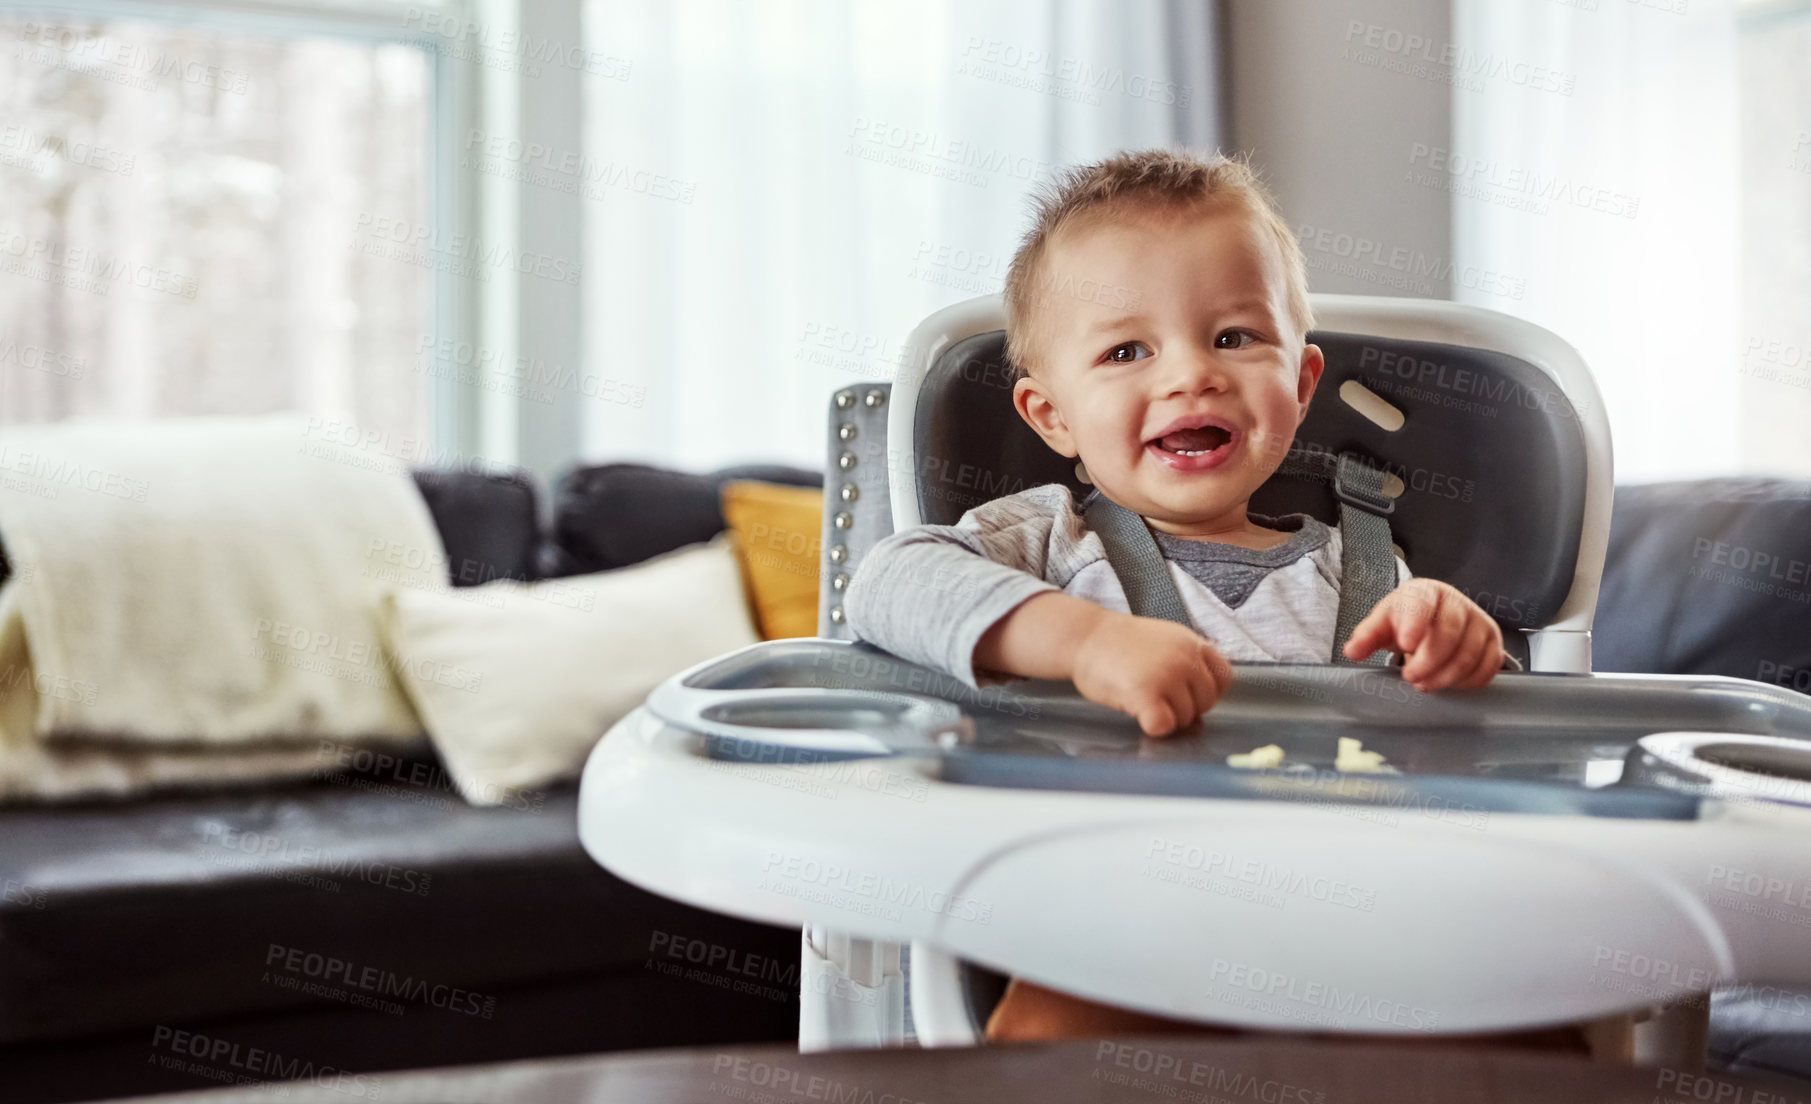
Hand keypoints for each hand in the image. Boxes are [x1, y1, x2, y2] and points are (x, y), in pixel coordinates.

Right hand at [1071, 612, 1234, 736]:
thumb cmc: (1118, 643)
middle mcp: (1184, 658)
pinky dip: (1153, 726)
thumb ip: (1187, 660)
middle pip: (1205, 703)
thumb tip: (1203, 696)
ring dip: (1165, 717)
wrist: (1083, 636)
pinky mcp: (1145, 693)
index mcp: (1191, 643)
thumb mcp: (1165, 639)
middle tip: (1157, 698)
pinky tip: (1138, 713)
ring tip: (1140, 698)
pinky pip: (1163, 725)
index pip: (1224, 678)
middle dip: (1184, 708)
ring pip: (1184, 718)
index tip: (1186, 694)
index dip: (1206, 692)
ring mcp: (1166, 675)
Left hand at [1342, 578, 1504, 691]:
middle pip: (1449, 634)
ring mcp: (1480, 622)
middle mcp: (1458, 603)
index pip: (1423, 605)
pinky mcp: (1493, 643)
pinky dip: (1466, 681)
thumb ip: (1367, 635)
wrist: (1436, 616)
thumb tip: (1352, 651)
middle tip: (1410, 677)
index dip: (1415, 624)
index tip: (1405, 645)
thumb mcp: (1383, 623)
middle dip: (1428, 662)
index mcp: (1426, 592)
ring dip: (1445, 676)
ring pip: (1469, 655)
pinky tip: (1448, 682)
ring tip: (1424, 683)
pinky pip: (1486, 667)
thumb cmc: (1407, 618)